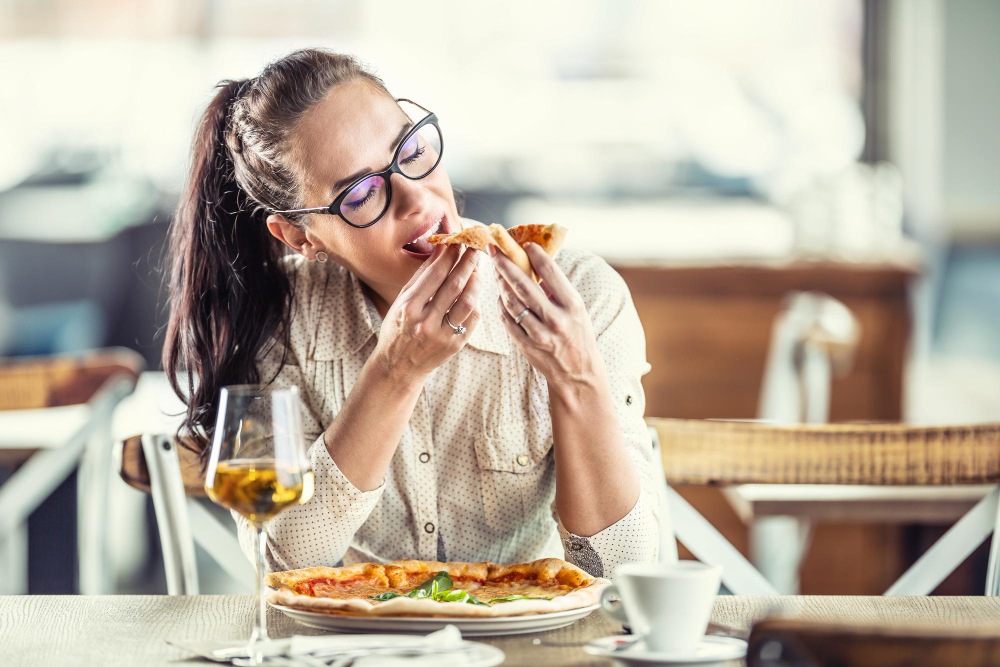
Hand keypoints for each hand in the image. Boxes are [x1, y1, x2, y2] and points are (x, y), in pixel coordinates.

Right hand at [374, 244, 481, 383]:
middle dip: (467, 262)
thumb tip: (440, 249)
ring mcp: (442, 335)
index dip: (449, 255)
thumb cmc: (397, 328)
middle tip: (475, 248)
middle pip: (454, 285)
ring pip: (467, 302)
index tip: (458, 242)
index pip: (435, 274)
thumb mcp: (401, 301)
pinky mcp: (455, 345)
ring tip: (477, 270)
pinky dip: (475, 302)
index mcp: (408, 307)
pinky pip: (471, 320)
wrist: (398, 366)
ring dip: (475, 282)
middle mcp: (425, 322)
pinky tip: (473, 292)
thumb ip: (421, 276)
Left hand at [492, 243, 602, 385]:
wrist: (578, 373)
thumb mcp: (576, 309)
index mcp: (572, 305)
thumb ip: (557, 289)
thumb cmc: (578, 334)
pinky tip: (500, 295)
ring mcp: (539, 335)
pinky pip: (507, 320)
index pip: (551, 273)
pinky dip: (501, 305)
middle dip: (506, 265)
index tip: (524, 244)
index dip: (535, 256)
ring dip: (500, 284)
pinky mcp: (526, 346)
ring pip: (511, 303)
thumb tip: (534, 263)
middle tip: (494, 250)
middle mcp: (556, 319)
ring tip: (496, 271)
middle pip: (524, 286)